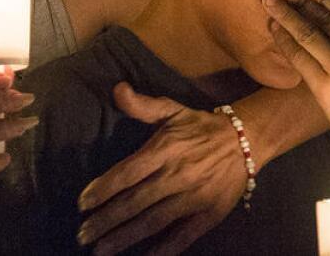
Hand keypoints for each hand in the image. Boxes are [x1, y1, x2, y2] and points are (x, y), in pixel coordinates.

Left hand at [76, 83, 242, 255]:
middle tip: (82, 235)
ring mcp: (193, 197)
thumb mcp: (172, 109)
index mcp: (165, 149)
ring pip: (153, 222)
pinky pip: (182, 237)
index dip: (102, 189)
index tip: (82, 203)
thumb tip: (116, 89)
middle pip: (134, 202)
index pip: (127, 172)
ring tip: (101, 251)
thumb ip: (142, 105)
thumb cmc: (202, 127)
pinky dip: (163, 250)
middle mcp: (176, 175)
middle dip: (105, 220)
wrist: (247, 140)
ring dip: (124, 238)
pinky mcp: (209, 214)